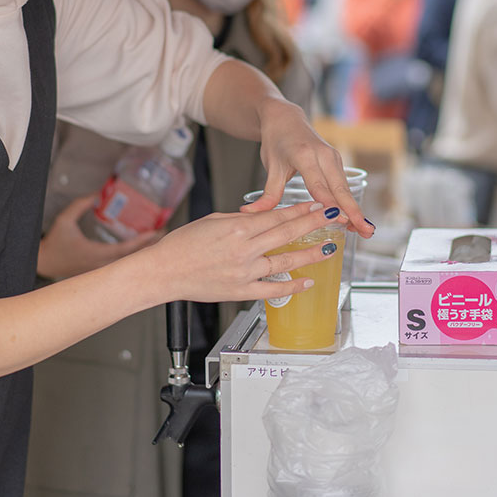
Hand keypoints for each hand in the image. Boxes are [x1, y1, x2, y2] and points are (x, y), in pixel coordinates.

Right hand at [37, 194, 160, 280]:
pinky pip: (121, 264)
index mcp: (97, 254)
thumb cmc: (54, 244)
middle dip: (150, 246)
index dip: (142, 241)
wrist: (43, 263)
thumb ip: (80, 206)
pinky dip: (133, 255)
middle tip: (164, 233)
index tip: (155, 232)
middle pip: (133, 258)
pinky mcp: (99, 271)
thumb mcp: (64, 220)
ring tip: (156, 238)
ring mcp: (101, 270)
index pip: (126, 249)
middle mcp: (102, 265)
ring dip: (143, 251)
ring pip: (128, 262)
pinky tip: (139, 247)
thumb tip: (96, 194)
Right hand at [147, 201, 345, 302]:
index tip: (316, 205)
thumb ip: (238, 219)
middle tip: (332, 218)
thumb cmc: (182, 245)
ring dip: (309, 254)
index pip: (276, 216)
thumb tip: (258, 217)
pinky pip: (272, 289)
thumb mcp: (212, 221)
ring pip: (285, 260)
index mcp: (237, 227)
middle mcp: (244, 249)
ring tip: (328, 249)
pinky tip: (307, 281)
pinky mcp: (241, 291)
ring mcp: (245, 271)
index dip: (299, 210)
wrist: (165, 271)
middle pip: (286, 233)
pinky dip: (292, 285)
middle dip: (312, 224)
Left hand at [241, 99, 372, 236]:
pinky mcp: (336, 161)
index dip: (329, 204)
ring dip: (355, 209)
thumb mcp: (271, 166)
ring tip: (366, 231)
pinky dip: (350, 202)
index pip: (318, 184)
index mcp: (304, 154)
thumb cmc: (276, 141)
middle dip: (353, 211)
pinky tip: (356, 218)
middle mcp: (323, 154)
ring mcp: (332, 157)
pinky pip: (343, 185)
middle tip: (366, 231)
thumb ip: (268, 193)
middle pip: (340, 188)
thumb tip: (252, 214)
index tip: (340, 221)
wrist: (285, 118)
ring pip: (345, 188)